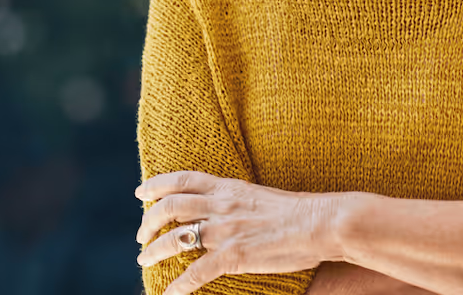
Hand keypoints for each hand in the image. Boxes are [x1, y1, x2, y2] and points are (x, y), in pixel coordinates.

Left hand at [135, 170, 344, 294]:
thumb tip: (224, 208)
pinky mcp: (234, 255)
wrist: (321, 222)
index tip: (140, 192)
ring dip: (154, 250)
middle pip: (172, 207)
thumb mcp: (260, 196)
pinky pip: (196, 273)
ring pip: (177, 238)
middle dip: (149, 221)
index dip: (158, 184)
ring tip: (144, 259)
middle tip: (141, 235)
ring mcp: (226, 230)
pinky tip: (170, 294)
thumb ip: (238, 201)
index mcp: (229, 188)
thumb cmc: (299, 212)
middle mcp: (222, 205)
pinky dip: (179, 286)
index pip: (184, 180)